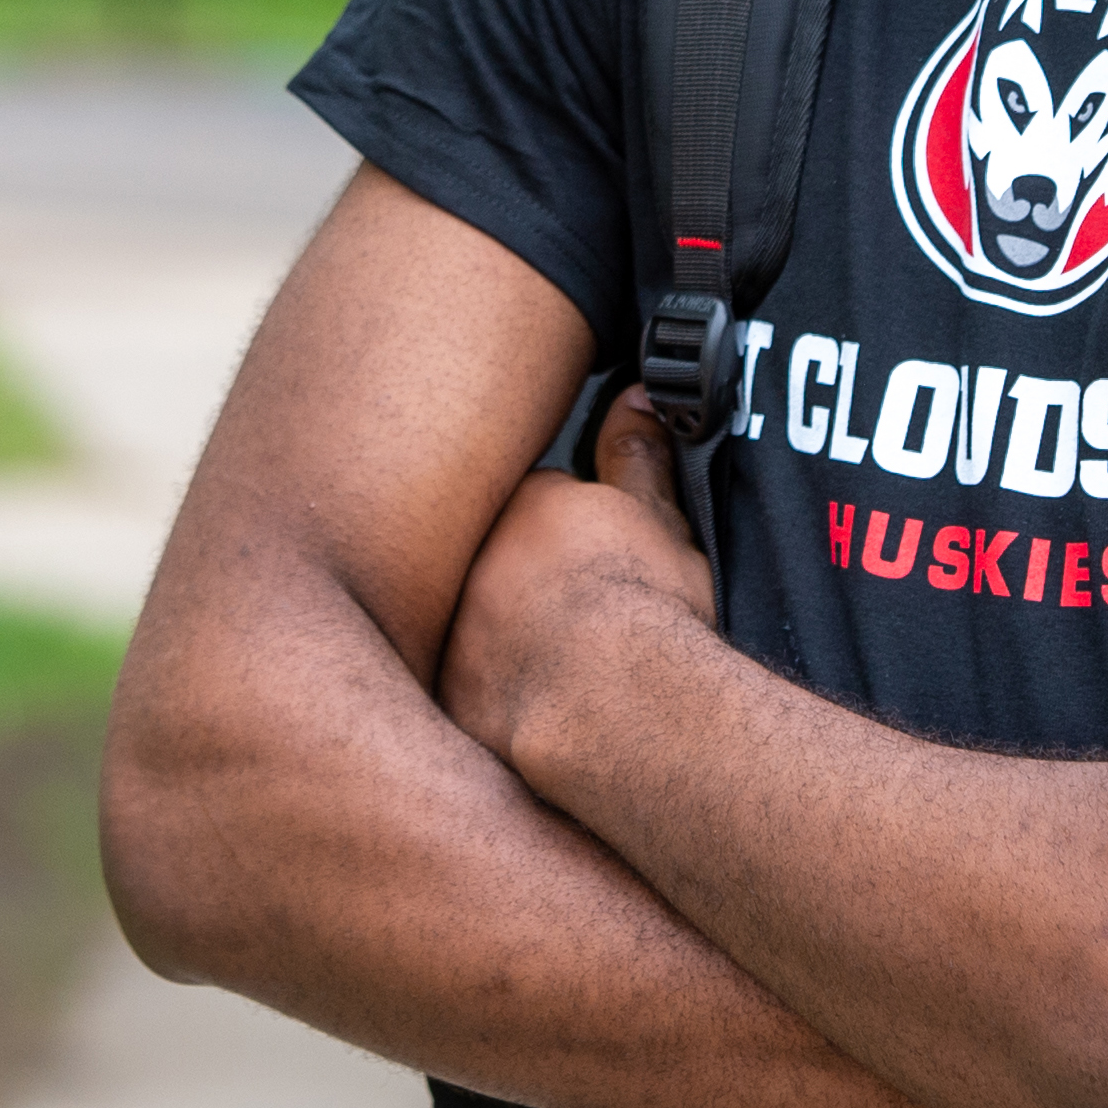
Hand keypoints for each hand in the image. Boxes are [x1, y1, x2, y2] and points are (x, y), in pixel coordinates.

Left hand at [437, 385, 715, 769]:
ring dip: (508, 636)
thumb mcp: (659, 519)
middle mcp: (472, 557)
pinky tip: (543, 710)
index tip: (599, 566)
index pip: (540, 504)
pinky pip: (470, 687)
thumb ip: (636, 454)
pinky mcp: (448, 693)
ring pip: (480, 621)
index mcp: (524, 505)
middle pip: (502, 560)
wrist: (621, 710)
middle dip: (532, 581)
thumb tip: (634, 396)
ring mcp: (451, 625)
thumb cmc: (648, 613)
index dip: (574, 538)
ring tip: (568, 670)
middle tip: (584, 618)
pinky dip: (497, 695)